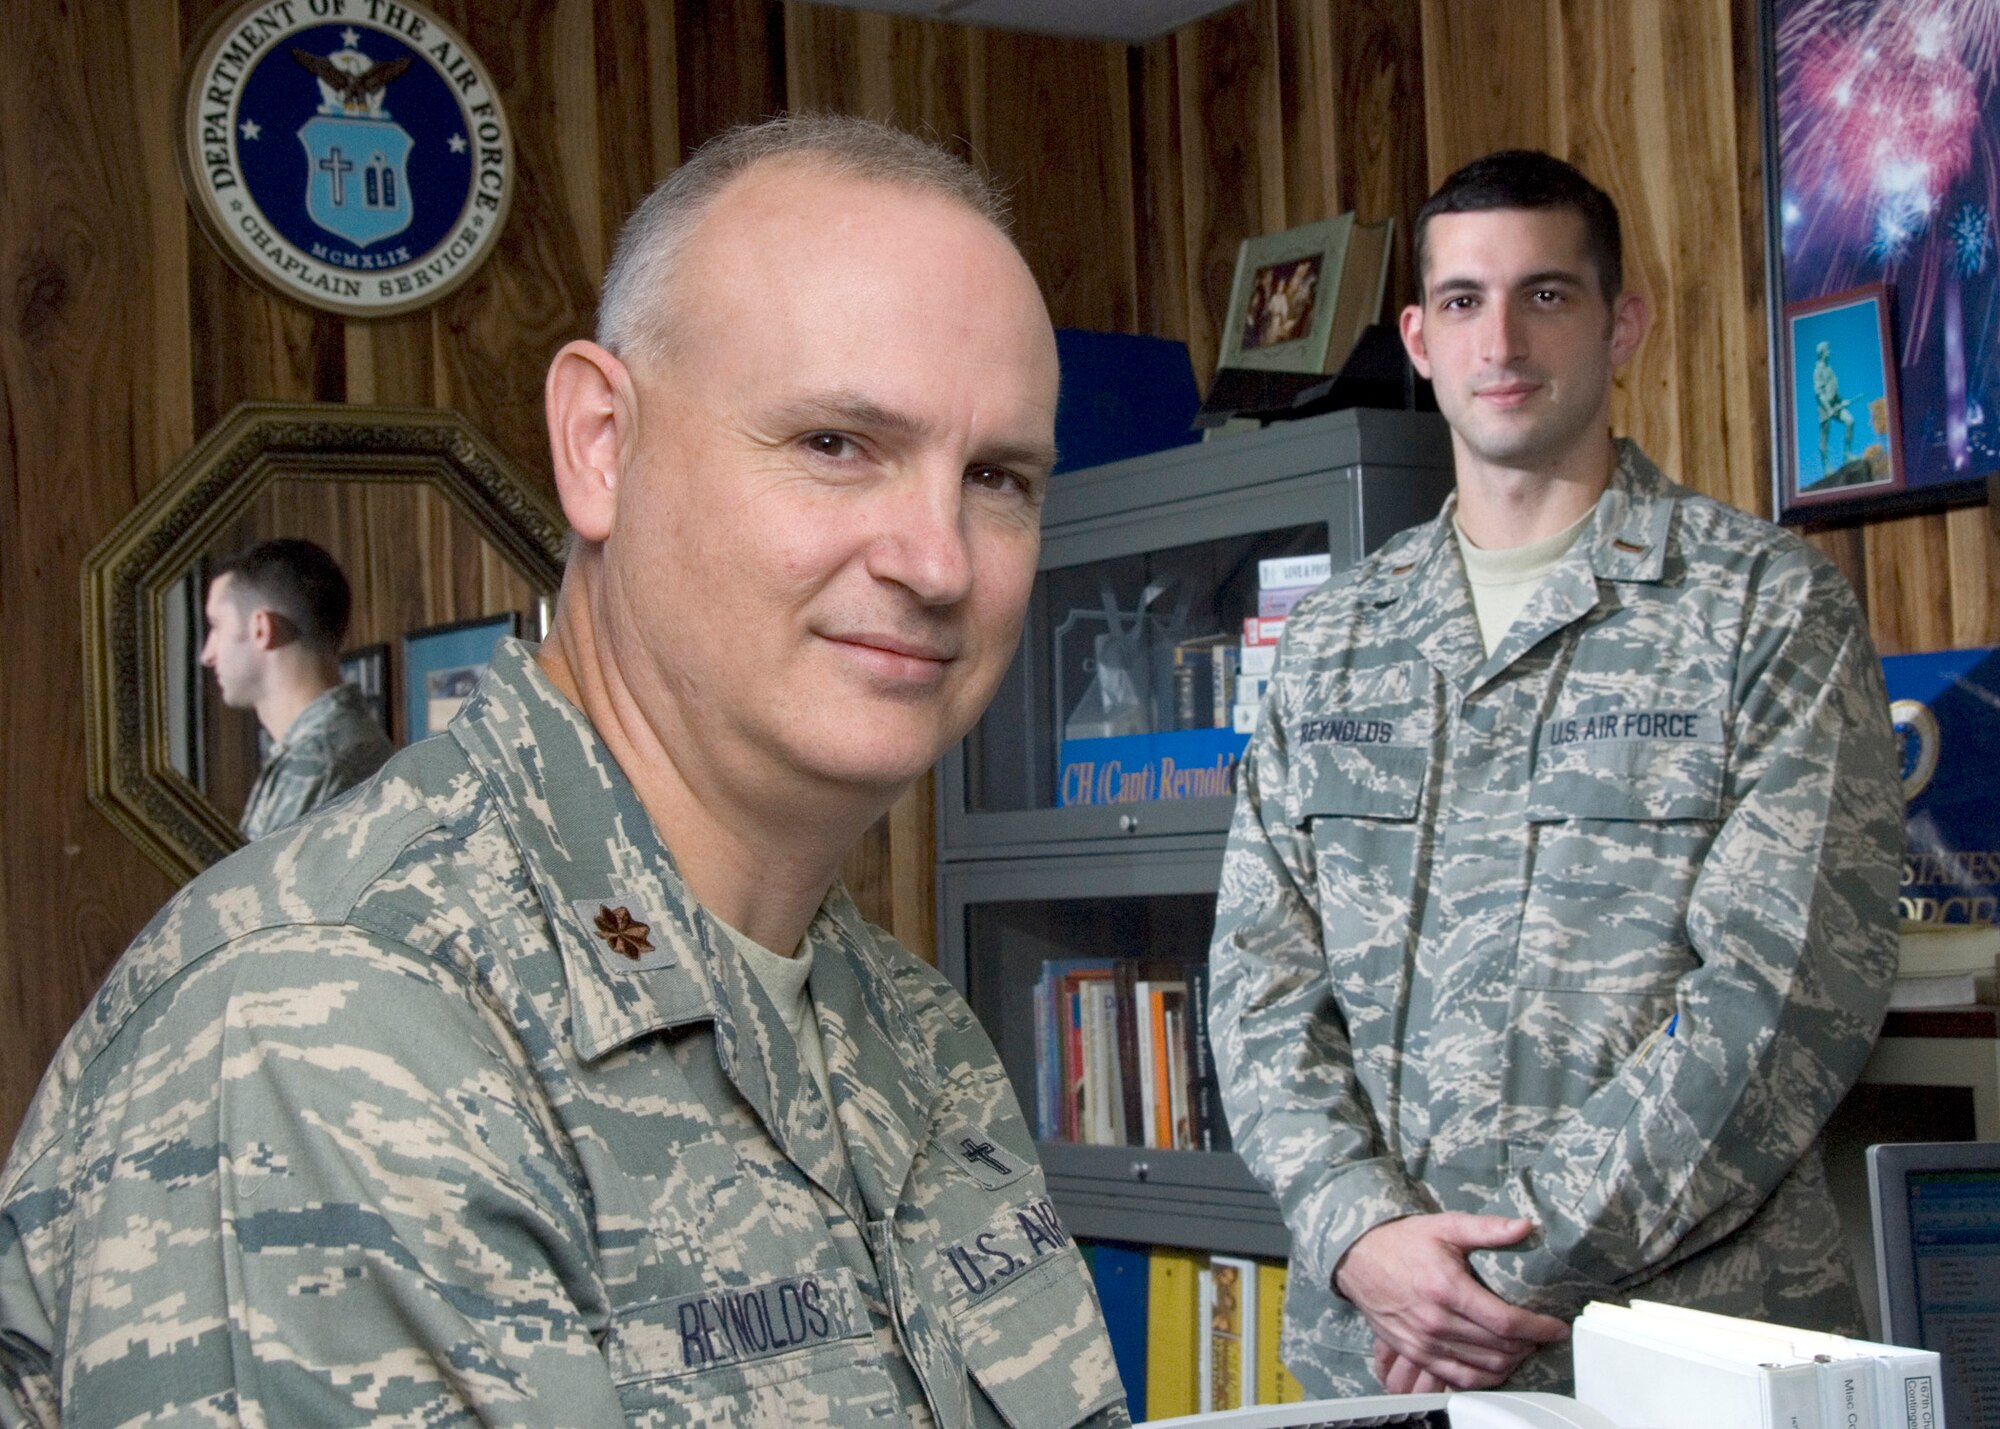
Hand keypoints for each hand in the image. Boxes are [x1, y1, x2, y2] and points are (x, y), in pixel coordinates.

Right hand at [1334, 1212, 1567, 1390]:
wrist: (1356, 1257)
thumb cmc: (1402, 1240)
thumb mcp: (1444, 1226)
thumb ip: (1486, 1229)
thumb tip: (1524, 1226)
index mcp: (1447, 1288)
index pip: (1505, 1321)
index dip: (1537, 1328)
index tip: (1556, 1327)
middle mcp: (1436, 1321)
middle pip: (1498, 1348)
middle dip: (1528, 1345)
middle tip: (1542, 1335)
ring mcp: (1424, 1342)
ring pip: (1482, 1367)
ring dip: (1510, 1363)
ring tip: (1524, 1349)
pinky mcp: (1414, 1353)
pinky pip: (1457, 1377)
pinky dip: (1483, 1378)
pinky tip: (1496, 1367)